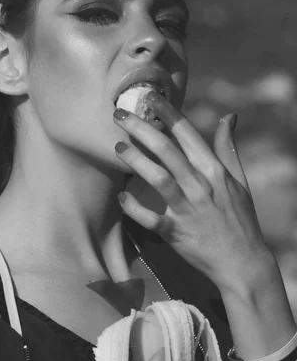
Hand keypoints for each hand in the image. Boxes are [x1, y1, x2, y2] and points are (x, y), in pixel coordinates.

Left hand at [113, 93, 274, 293]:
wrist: (243, 263)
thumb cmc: (241, 219)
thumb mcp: (239, 181)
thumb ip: (228, 148)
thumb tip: (228, 117)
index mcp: (214, 170)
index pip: (188, 133)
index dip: (167, 112)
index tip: (149, 97)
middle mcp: (200, 186)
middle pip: (167, 149)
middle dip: (142, 128)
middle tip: (119, 114)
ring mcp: (188, 209)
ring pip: (158, 177)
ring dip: (136, 160)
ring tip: (118, 147)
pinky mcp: (176, 233)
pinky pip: (151, 218)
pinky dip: (134, 208)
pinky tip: (122, 196)